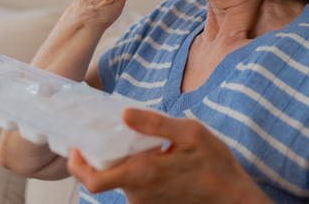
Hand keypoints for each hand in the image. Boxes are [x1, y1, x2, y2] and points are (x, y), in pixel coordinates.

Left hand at [67, 108, 271, 203]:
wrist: (233, 199)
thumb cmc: (215, 165)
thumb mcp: (191, 134)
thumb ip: (155, 124)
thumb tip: (124, 113)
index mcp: (142, 174)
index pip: (93, 179)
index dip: (77, 164)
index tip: (76, 145)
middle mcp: (137, 193)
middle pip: (102, 176)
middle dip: (98, 155)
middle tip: (103, 133)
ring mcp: (144, 202)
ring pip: (119, 179)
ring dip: (120, 161)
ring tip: (135, 139)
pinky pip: (133, 185)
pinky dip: (133, 169)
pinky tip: (150, 155)